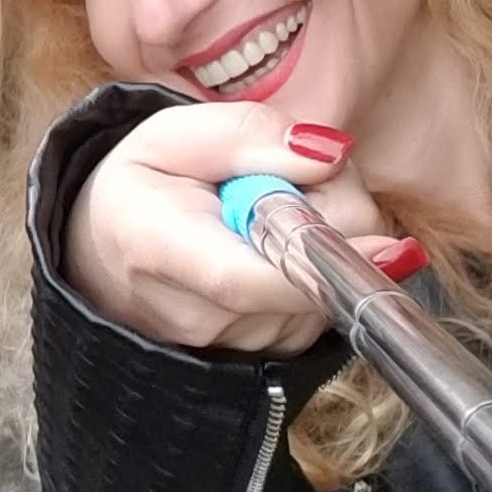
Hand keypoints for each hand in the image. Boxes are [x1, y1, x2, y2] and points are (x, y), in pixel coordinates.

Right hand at [67, 105, 394, 353]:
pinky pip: (322, 312)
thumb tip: (331, 154)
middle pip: (307, 281)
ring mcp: (230, 347)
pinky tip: (274, 251)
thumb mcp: (172, 134)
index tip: (389, 244)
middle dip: (331, 218)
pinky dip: (315, 275)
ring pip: (325, 295)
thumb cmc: (140, 187)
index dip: (320, 263)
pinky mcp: (264, 357)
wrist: (103, 254)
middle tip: (291, 176)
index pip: (248, 278)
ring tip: (268, 214)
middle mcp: (193, 316)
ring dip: (323, 247)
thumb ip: (249, 134)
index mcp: (155, 249)